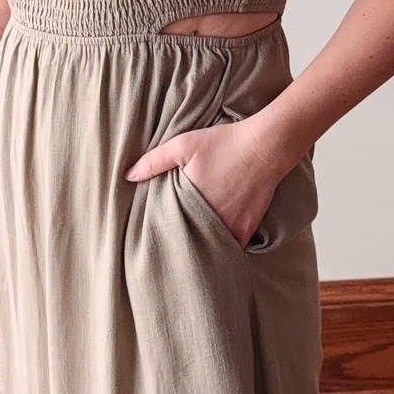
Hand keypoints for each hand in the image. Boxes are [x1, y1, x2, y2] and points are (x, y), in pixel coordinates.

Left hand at [125, 114, 293, 248]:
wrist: (265, 146)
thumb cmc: (224, 143)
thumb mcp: (183, 145)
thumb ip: (153, 161)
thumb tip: (127, 176)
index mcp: (191, 203)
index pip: (169, 228)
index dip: (161, 234)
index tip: (153, 238)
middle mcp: (212, 219)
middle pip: (190, 241)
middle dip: (180, 244)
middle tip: (170, 247)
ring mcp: (232, 226)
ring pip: (212, 247)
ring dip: (202, 247)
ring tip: (192, 251)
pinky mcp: (249, 228)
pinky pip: (234, 246)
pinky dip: (225, 247)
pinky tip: (217, 247)